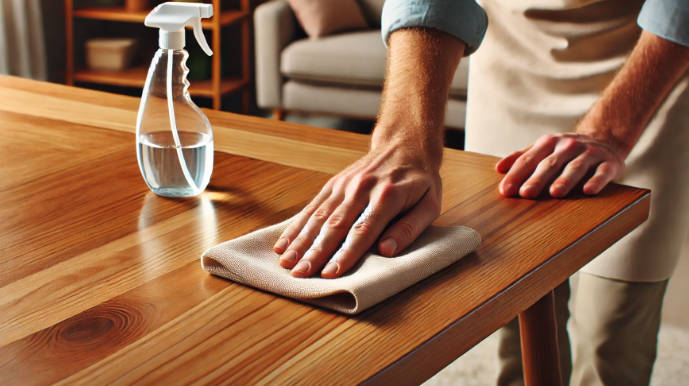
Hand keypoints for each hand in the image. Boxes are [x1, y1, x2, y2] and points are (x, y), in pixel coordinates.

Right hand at [273, 141, 441, 278]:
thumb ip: (410, 228)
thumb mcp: (430, 204)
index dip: (345, 254)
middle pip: (335, 225)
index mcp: (387, 195)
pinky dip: (296, 226)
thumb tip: (387, 251)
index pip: (363, 230)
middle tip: (299, 274)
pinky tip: (283, 243)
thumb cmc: (421, 182)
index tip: (330, 274)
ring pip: (318, 216)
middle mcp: (361, 188)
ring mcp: (344, 185)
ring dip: (300, 241)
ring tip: (285, 262)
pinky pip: (312, 207)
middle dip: (315, 252)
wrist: (406, 144)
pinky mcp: (334, 184)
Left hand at [496, 133, 624, 198]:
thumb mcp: (544, 149)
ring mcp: (589, 153)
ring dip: (564, 180)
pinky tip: (588, 191)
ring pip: (575, 167)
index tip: (505, 191)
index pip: (529, 160)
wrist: (605, 138)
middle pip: (550, 164)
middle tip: (525, 194)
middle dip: (537, 179)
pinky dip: (596, 181)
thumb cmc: (566, 151)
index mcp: (548, 143)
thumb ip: (522, 157)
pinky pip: (602, 172)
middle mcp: (568, 145)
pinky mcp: (608, 162)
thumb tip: (499, 168)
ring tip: (555, 193)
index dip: (516, 175)